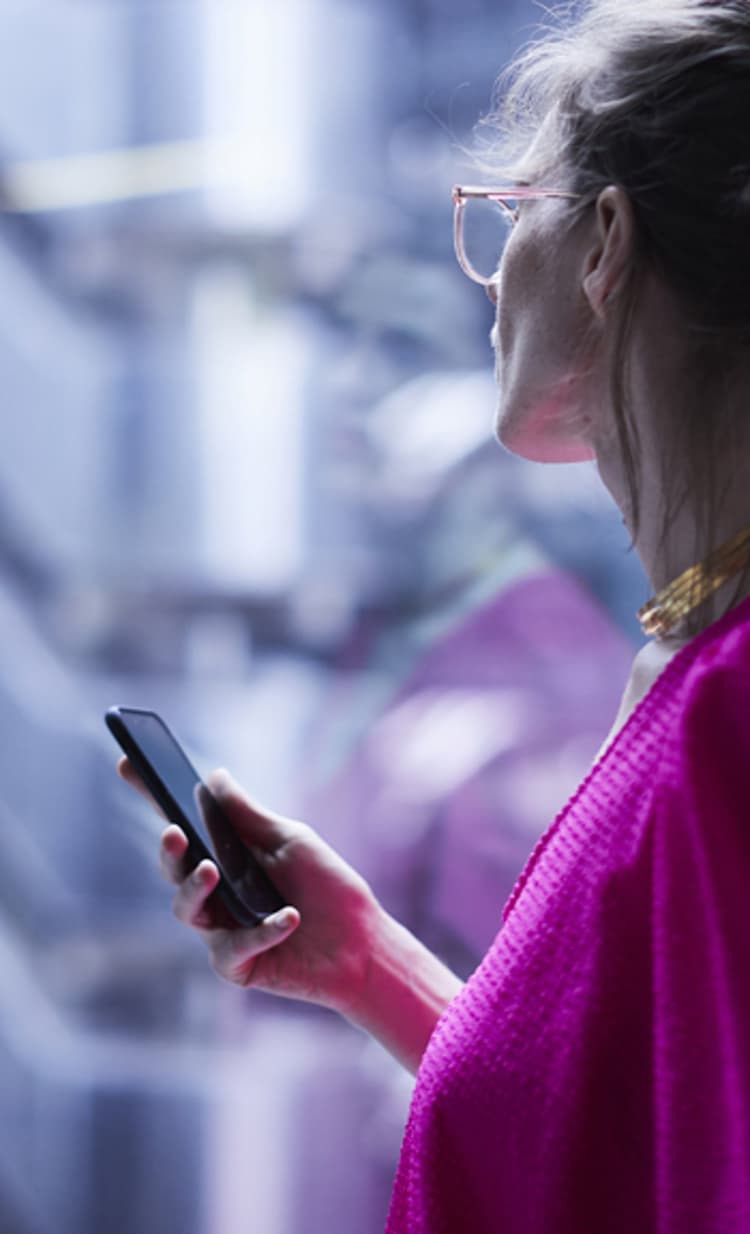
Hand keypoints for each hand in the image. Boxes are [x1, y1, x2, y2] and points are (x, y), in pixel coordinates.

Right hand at [117, 760, 382, 1018]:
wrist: (364, 943)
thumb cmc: (329, 888)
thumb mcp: (292, 842)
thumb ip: (250, 816)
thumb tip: (213, 776)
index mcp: (226, 856)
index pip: (183, 825)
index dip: (152, 796)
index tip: (130, 763)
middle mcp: (216, 892)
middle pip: (175, 870)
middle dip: (169, 852)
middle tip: (176, 834)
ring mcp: (222, 929)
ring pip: (186, 910)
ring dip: (195, 889)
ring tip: (213, 872)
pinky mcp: (237, 965)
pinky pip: (231, 948)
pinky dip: (260, 931)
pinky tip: (287, 917)